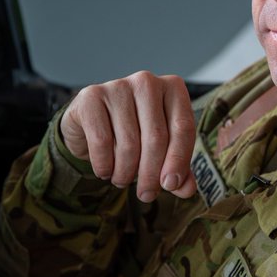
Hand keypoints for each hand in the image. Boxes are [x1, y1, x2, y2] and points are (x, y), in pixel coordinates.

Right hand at [59, 71, 197, 201]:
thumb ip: (178, 170)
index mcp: (173, 89)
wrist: (90, 124)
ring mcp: (118, 86)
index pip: (183, 128)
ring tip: (122, 180)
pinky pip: (102, 141)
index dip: (178, 161)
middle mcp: (147, 82)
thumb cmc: (134, 135)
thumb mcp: (160, 151)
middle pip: (156, 137)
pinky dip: (104, 165)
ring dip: (125, 172)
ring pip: (129, 142)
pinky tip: (105, 171)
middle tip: (146, 195)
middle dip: (151, 174)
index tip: (171, 186)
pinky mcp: (91, 96)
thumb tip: (187, 189)